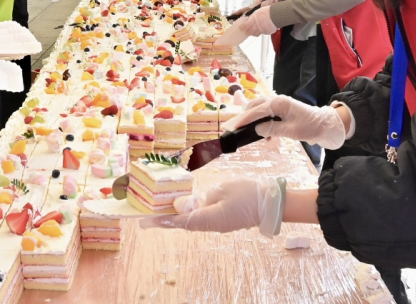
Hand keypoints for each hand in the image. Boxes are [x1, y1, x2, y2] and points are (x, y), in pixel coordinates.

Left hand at [139, 178, 283, 235]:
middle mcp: (211, 225)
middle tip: (147, 217)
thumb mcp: (221, 190)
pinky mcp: (222, 221)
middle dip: (165, 219)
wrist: (270, 203)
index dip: (161, 220)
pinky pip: (201, 218)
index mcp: (210, 219)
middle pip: (183, 223)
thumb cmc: (247, 193)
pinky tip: (183, 206)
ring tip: (161, 210)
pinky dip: (188, 214)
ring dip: (176, 217)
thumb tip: (180, 204)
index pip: (180, 221)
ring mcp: (217, 224)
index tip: (145, 220)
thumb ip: (199, 198)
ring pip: (191, 221)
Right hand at [222, 95, 349, 149]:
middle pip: (254, 105)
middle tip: (236, 129)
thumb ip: (273, 129)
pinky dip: (261, 121)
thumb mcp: (292, 131)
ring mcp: (278, 104)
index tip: (232, 126)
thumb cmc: (310, 127)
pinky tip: (264, 135)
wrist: (325, 125)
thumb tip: (256, 129)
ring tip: (250, 133)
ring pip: (258, 108)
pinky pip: (265, 113)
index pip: (257, 110)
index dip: (243, 119)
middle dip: (244, 117)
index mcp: (279, 103)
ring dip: (253, 119)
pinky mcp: (280, 110)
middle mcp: (277, 100)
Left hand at [240, 7, 277, 36]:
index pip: (245, 25)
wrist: (277, 14)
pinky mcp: (267, 32)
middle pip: (250, 31)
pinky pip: (262, 33)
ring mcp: (262, 29)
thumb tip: (248, 20)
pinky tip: (261, 29)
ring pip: (255, 34)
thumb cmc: (268, 11)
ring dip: (253, 33)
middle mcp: (257, 25)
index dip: (242, 27)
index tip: (241, 27)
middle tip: (246, 31)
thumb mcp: (258, 11)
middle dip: (247, 31)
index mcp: (254, 19)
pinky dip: (260, 32)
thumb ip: (252, 17)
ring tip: (253, 31)